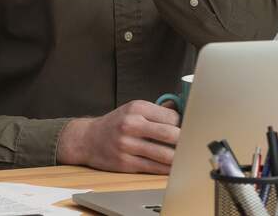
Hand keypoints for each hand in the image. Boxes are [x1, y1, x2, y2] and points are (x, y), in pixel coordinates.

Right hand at [56, 100, 180, 173]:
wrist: (88, 139)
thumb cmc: (116, 123)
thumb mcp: (133, 109)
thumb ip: (157, 110)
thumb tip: (181, 108)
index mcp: (136, 108)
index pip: (171, 116)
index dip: (182, 123)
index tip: (186, 128)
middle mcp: (131, 124)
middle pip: (170, 134)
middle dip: (184, 141)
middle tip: (189, 143)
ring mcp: (128, 145)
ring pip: (164, 154)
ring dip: (178, 157)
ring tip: (183, 156)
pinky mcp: (126, 162)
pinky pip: (154, 168)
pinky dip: (166, 169)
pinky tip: (172, 166)